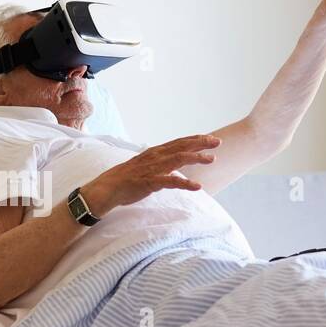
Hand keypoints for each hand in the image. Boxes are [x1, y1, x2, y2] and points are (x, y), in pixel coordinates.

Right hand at [80, 134, 219, 215]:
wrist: (108, 188)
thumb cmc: (126, 179)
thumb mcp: (145, 166)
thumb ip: (160, 163)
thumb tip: (173, 165)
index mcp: (155, 152)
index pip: (179, 142)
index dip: (195, 139)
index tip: (210, 138)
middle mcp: (155, 156)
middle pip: (182, 146)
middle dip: (201, 143)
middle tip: (217, 142)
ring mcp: (153, 169)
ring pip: (178, 159)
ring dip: (196, 158)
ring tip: (212, 159)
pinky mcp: (150, 182)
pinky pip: (170, 181)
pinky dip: (185, 183)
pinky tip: (197, 186)